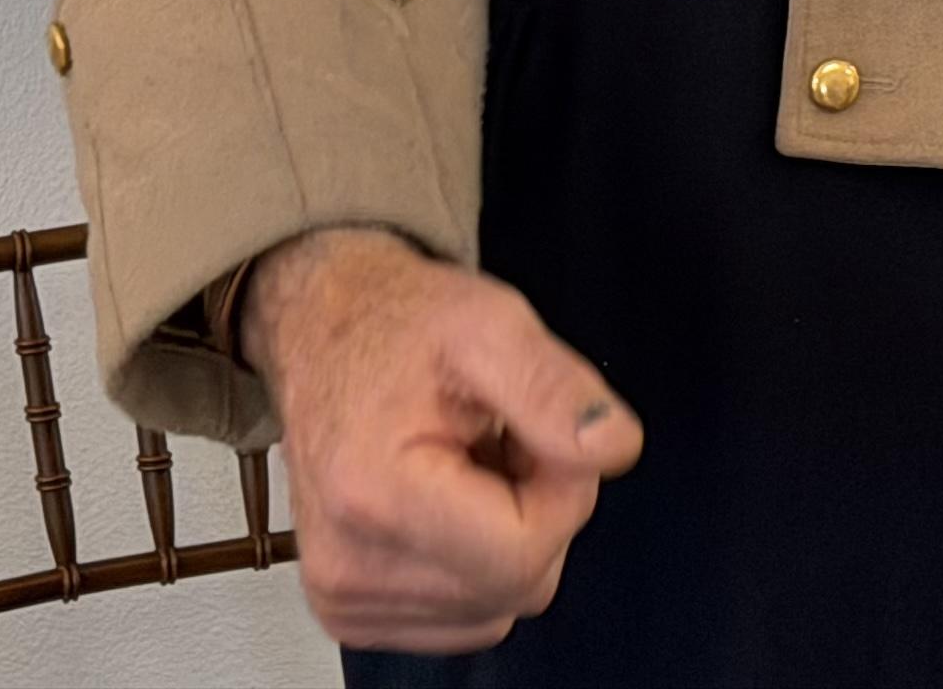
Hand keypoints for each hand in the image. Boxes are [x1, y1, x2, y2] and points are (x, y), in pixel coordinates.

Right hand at [240, 226, 642, 653]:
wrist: (327, 336)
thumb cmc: (398, 328)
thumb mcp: (490, 323)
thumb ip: (554, 388)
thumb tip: (615, 447)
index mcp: (374, 495)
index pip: (524, 553)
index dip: (563, 491)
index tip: (540, 433)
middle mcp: (347, 567)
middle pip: (518, 586)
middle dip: (542, 511)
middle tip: (506, 439)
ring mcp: (344, 599)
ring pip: (500, 607)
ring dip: (511, 538)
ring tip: (471, 466)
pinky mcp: (352, 613)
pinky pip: (468, 618)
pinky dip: (478, 565)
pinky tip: (451, 504)